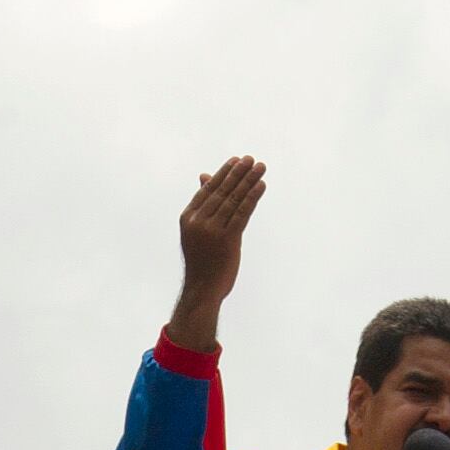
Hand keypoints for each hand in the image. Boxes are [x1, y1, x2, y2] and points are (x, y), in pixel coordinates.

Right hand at [168, 154, 265, 353]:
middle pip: (223, 191)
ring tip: (260, 167)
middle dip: (238, 173)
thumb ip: (203, 204)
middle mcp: (199, 221)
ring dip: (249, 181)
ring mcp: (212, 230)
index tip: (236, 160)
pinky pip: (243, 212)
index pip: (208, 188)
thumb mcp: (196, 230)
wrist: (202, 290)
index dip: (224, 173)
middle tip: (251, 158)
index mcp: (188, 217)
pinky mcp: (227, 239)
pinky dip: (253, 197)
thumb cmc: (201, 259)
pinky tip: (261, 186)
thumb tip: (205, 176)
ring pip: (234, 199)